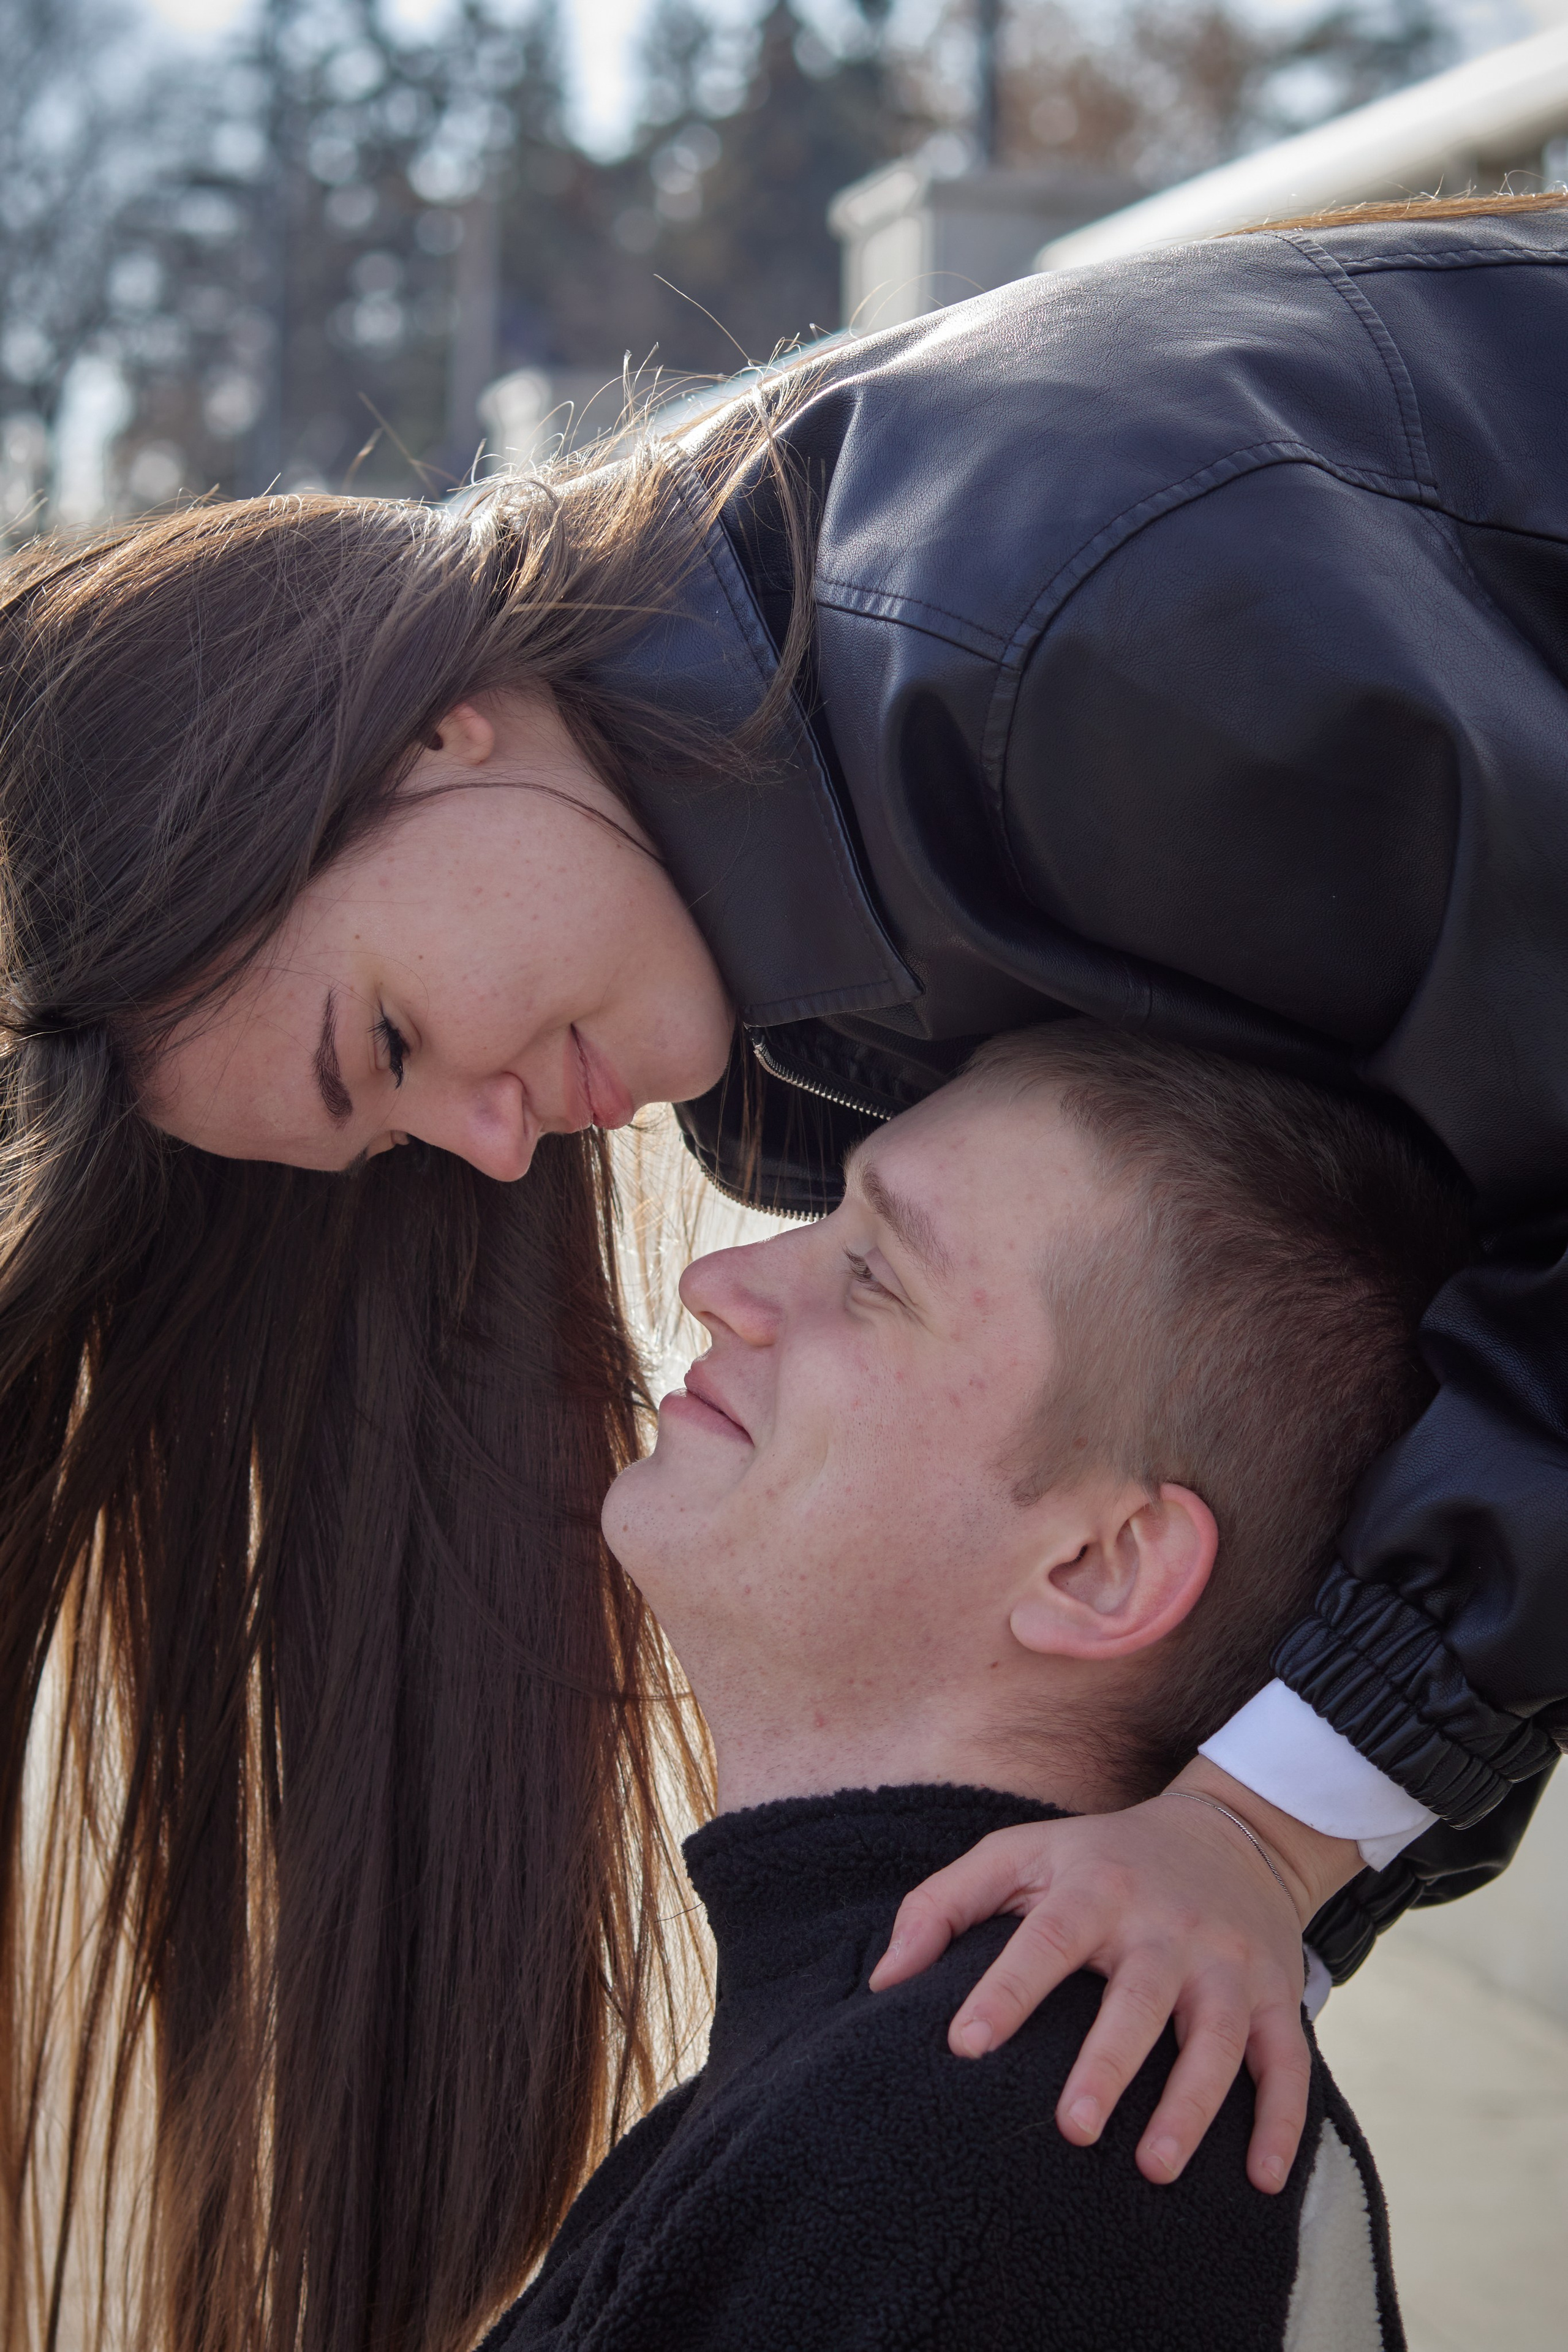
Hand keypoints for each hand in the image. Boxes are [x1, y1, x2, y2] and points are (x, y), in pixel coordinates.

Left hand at [868, 1758, 1362, 2191]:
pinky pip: (1286, 2060)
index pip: (1046, 1939)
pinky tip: (1263, 2178)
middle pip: (1138, 1997)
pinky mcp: (1274, 1995)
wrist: (1229, 1833)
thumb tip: (882, 1980)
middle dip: (1108, 2064)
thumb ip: (941, 1905)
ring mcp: (1226, 1962)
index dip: (1007, 1989)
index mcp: (1093, 1889)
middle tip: (1073, 2129)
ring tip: (1156, 2167)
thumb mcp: (1017, 1854)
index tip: (965, 2043)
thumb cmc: (1099, 1858)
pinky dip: (1284, 2120)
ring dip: (1192, 2104)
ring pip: (1215, 2036)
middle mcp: (1164, 1925)